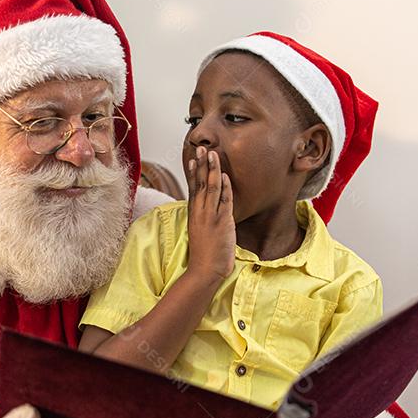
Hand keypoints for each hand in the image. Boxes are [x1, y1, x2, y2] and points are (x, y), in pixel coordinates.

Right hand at [184, 145, 234, 281]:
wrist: (205, 270)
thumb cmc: (205, 254)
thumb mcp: (201, 232)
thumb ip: (204, 219)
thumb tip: (208, 211)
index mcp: (194, 214)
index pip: (192, 188)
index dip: (193, 172)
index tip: (193, 159)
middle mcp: (200, 212)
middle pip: (200, 183)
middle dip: (201, 164)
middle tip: (201, 148)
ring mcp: (210, 216)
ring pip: (211, 188)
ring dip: (212, 170)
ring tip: (213, 154)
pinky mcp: (221, 222)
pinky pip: (223, 201)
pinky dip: (224, 187)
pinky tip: (225, 175)